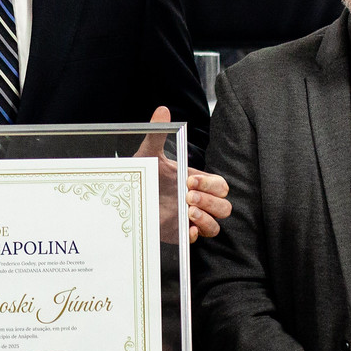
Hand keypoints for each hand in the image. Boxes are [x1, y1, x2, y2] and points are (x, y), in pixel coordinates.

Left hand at [141, 106, 232, 239]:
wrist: (125, 199)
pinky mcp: (181, 234)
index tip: (189, 181)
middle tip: (188, 197)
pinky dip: (196, 235)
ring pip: (217, 225)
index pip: (220, 185)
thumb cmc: (143, 175)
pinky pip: (199, 239)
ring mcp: (190, 219)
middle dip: (211, 201)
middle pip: (225, 206)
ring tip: (189, 213)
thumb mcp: (149, 155)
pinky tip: (187, 230)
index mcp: (196, 182)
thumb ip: (157, 134)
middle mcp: (197, 201)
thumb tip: (163, 110)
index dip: (210, 184)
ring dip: (208, 219)